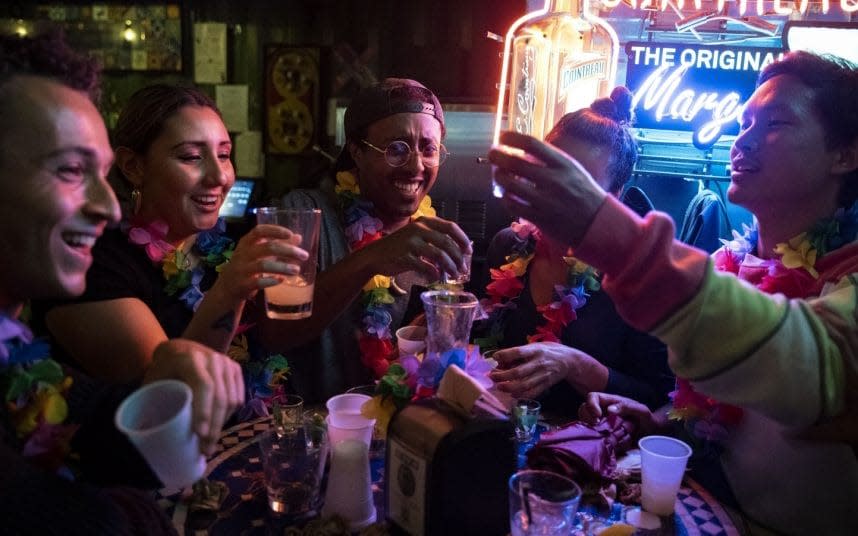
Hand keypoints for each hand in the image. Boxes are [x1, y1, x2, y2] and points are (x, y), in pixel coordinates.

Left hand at [143, 339, 244, 455]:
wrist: (178, 349)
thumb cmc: (163, 370)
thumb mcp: (153, 382)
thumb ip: (153, 402)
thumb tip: (147, 432)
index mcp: (190, 358)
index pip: (203, 385)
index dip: (204, 410)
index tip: (200, 434)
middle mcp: (212, 358)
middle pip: (221, 396)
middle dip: (215, 426)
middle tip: (206, 449)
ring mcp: (227, 362)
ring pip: (232, 400)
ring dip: (222, 425)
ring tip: (210, 443)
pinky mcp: (235, 369)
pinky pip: (238, 398)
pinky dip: (230, 415)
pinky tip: (218, 426)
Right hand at [210, 224, 307, 305]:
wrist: (226, 289)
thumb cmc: (246, 267)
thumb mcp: (258, 254)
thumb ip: (277, 245)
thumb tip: (298, 237)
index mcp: (246, 243)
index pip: (259, 231)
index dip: (275, 230)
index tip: (290, 234)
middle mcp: (243, 254)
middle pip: (267, 248)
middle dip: (288, 250)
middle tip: (304, 255)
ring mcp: (241, 270)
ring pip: (263, 265)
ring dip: (282, 267)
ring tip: (297, 270)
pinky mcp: (242, 285)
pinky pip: (257, 282)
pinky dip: (271, 281)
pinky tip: (281, 280)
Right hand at [359, 216, 470, 279]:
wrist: (374, 255)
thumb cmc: (399, 247)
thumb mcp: (417, 236)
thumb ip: (434, 239)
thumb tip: (458, 251)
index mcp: (424, 222)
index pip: (451, 227)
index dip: (462, 239)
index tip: (469, 251)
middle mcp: (419, 229)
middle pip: (447, 243)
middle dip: (458, 257)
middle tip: (463, 268)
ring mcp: (411, 242)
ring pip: (439, 255)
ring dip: (450, 267)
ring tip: (453, 275)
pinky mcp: (405, 256)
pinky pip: (426, 267)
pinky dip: (434, 274)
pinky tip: (437, 278)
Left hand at [489, 131, 607, 247]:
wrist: (597, 222)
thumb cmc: (583, 192)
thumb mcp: (572, 169)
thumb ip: (550, 160)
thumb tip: (523, 151)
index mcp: (563, 164)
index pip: (531, 143)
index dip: (512, 138)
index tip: (502, 136)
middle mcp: (553, 180)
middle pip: (515, 162)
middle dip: (498, 156)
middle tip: (492, 154)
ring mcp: (545, 200)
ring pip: (510, 185)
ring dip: (499, 177)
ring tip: (498, 175)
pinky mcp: (539, 218)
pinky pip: (513, 205)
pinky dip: (505, 198)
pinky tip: (506, 194)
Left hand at [489, 342, 604, 398]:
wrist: (569, 360)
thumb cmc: (548, 351)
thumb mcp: (536, 346)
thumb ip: (520, 352)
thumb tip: (500, 359)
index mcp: (536, 350)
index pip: (519, 352)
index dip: (505, 355)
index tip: (494, 357)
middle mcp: (539, 363)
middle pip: (519, 372)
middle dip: (503, 376)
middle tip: (493, 376)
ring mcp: (543, 375)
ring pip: (524, 385)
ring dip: (509, 387)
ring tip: (500, 386)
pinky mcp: (546, 385)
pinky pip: (532, 393)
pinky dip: (521, 395)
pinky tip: (512, 394)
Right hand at [578, 392, 657, 436]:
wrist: (651, 432)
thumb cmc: (646, 418)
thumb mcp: (640, 410)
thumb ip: (626, 407)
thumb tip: (609, 410)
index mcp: (609, 402)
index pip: (592, 397)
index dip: (591, 405)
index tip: (598, 416)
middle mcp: (602, 411)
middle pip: (584, 410)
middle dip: (588, 419)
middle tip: (598, 428)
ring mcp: (601, 423)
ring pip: (585, 424)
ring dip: (591, 430)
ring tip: (603, 436)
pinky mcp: (602, 435)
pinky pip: (593, 437)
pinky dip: (597, 441)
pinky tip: (608, 443)